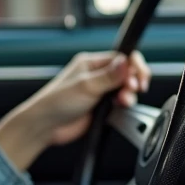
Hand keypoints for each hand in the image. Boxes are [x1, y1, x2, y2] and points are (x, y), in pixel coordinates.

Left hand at [0, 51, 150, 170]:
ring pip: (125, 89)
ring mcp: (100, 92)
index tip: (139, 75)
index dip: (133, 65)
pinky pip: (120, 104)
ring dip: (129, 94)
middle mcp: (96, 76)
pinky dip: (124, 105)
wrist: (46, 126)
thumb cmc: (56, 102)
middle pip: (126, 73)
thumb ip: (109, 75)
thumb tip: (127, 62)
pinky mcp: (102, 108)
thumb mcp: (86, 85)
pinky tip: (120, 107)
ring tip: (124, 100)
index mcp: (91, 63)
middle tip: (134, 88)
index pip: (121, 57)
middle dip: (134, 80)